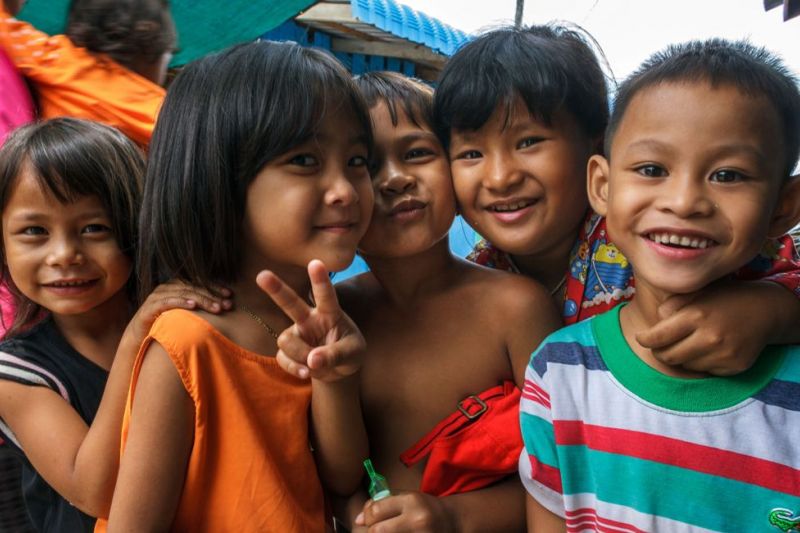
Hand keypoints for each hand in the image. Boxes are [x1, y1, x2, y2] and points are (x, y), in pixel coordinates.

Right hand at [127, 281, 231, 342]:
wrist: (140, 337)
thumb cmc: (166, 324)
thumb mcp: (185, 314)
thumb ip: (199, 307)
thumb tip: (224, 306)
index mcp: (176, 286)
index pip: (199, 282)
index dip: (215, 287)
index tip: (230, 295)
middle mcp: (167, 287)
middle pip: (194, 288)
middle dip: (212, 295)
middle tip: (227, 304)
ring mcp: (157, 296)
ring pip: (183, 293)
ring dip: (202, 300)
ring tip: (216, 307)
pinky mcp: (150, 307)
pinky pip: (167, 302)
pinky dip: (181, 302)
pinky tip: (193, 305)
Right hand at [256, 259, 364, 381]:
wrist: (339, 370)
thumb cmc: (350, 352)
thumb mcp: (353, 353)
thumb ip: (335, 355)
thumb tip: (312, 361)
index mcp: (330, 312)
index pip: (326, 295)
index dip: (320, 280)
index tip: (315, 263)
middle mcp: (310, 318)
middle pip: (291, 302)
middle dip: (276, 289)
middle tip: (262, 275)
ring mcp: (296, 333)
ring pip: (286, 340)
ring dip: (300, 356)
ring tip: (315, 365)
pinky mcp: (287, 350)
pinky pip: (282, 357)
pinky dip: (294, 368)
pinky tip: (306, 373)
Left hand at [354, 492, 455, 532]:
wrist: (453, 521)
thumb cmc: (425, 507)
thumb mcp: (408, 497)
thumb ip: (383, 503)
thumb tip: (358, 519)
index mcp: (411, 501)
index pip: (376, 511)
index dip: (366, 516)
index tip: (366, 519)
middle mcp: (417, 519)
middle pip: (378, 531)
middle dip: (371, 532)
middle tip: (375, 530)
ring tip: (388, 532)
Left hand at [636, 281, 771, 374]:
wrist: (766, 310)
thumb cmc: (724, 298)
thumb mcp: (697, 293)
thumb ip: (671, 306)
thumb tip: (655, 324)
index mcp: (696, 315)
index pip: (658, 337)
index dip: (645, 339)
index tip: (641, 338)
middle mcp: (710, 337)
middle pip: (668, 357)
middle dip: (659, 352)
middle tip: (660, 345)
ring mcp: (724, 354)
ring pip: (685, 366)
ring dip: (681, 357)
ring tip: (690, 342)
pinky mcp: (735, 367)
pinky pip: (705, 371)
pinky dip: (700, 363)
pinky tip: (708, 349)